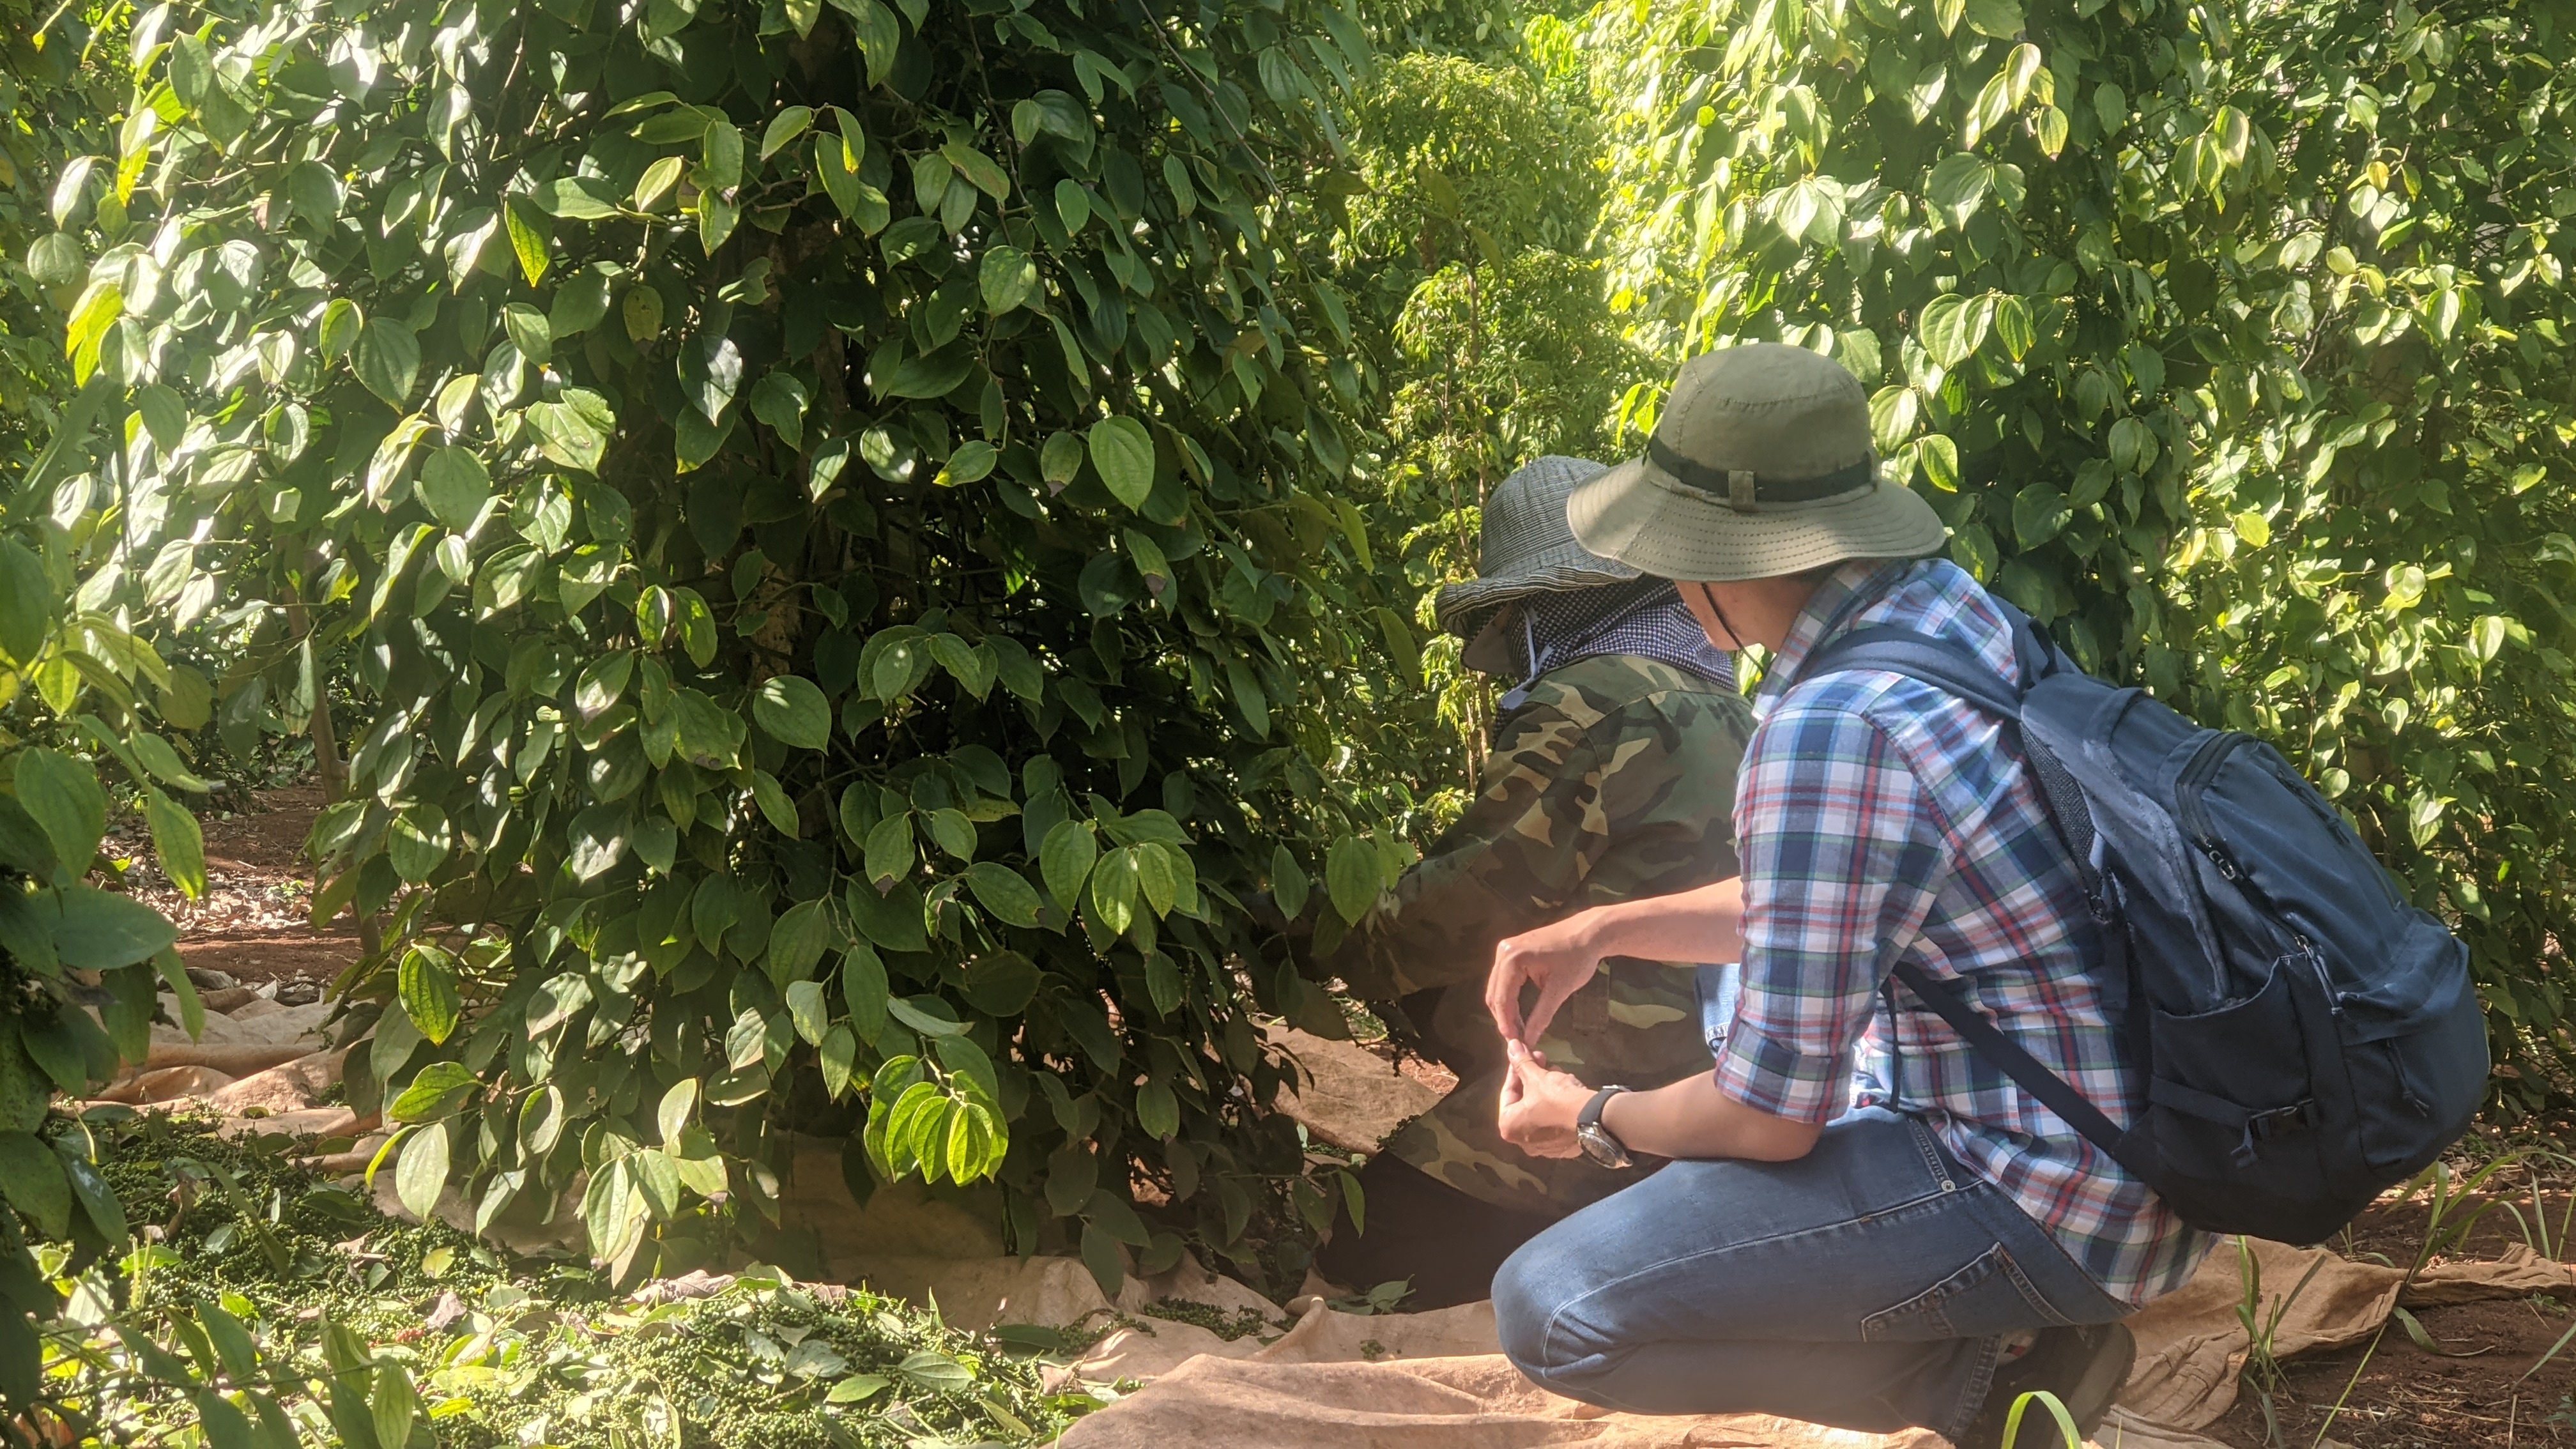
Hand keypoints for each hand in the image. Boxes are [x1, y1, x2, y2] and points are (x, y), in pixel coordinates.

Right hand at [1485, 913, 1604, 1045]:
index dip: (1506, 1023)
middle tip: (1517, 1040)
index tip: (1515, 1043)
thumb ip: (1541, 1015)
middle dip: (1504, 1018)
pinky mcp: (1513, 951)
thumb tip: (1529, 1040)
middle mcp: (1503, 951)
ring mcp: (1506, 950)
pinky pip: (1504, 979)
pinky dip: (1510, 997)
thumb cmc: (1578, 958)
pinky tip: (1519, 1012)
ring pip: (1497, 987)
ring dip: (1506, 1009)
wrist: (1589, 933)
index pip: (1502, 998)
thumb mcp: (1560, 989)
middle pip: (1495, 993)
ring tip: (1519, 1030)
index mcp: (1512, 958)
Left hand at [1497, 1041, 1589, 1158]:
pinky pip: (1556, 1121)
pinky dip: (1559, 1105)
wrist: (1593, 1120)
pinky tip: (1568, 1088)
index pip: (1507, 1092)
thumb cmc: (1556, 1099)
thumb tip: (1511, 1045)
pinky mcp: (1564, 1147)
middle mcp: (1523, 1142)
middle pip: (1525, 1102)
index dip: (1516, 1070)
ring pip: (1541, 1110)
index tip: (1523, 1055)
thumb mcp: (1536, 1077)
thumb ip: (1521, 1063)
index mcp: (1509, 1127)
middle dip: (1533, 1078)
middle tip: (1542, 1059)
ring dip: (1547, 1089)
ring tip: (1558, 1072)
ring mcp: (1545, 1146)